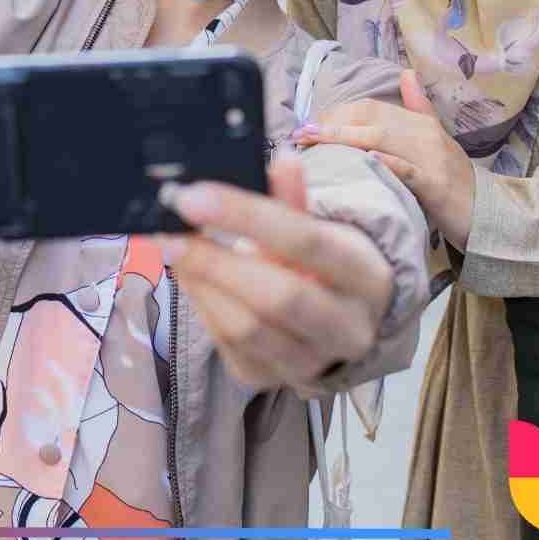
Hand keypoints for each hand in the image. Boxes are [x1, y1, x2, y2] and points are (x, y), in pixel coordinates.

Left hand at [158, 157, 393, 389]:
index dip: (248, 216)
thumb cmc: (325, 262)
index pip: (307, 242)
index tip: (194, 196)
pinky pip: (227, 346)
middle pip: (279, 297)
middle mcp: (348, 328)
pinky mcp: (272, 379)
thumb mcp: (320, 224)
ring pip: (247, 328)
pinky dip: (201, 306)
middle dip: (216, 262)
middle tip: (171, 231)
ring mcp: (311, 362)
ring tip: (174, 248)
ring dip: (202, 284)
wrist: (341, 320)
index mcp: (367, 277)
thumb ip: (294, 197)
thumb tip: (280, 160)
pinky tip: (190, 276)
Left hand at [292, 70, 476, 246]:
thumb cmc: (452, 180)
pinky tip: (364, 160)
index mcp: (420, 123)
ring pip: (383, 139)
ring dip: (344, 138)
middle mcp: (425, 135)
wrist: (485, 213)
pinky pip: (408, 170)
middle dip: (332, 124)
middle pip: (371, 118)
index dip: (337, 114)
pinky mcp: (436, 185)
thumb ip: (419, 107)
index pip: (371, 108)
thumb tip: (407, 73)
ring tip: (316, 142)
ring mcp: (432, 158)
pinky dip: (386, 163)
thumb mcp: (435, 141)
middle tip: (302, 135)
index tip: (309, 126)